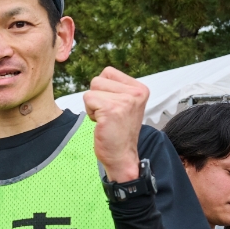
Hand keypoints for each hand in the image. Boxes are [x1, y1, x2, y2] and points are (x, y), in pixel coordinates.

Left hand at [83, 66, 145, 181]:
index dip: (103, 90)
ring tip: (105, 119)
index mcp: (140, 88)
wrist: (122, 156)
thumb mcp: (125, 104)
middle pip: (97, 80)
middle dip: (96, 98)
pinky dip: (90, 113)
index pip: (108, 72)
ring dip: (93, 106)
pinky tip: (101, 123)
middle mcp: (136, 92)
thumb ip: (117, 89)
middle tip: (108, 115)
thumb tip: (100, 77)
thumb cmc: (119, 132)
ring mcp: (125, 100)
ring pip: (91, 90)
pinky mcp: (112, 109)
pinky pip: (88, 99)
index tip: (112, 107)